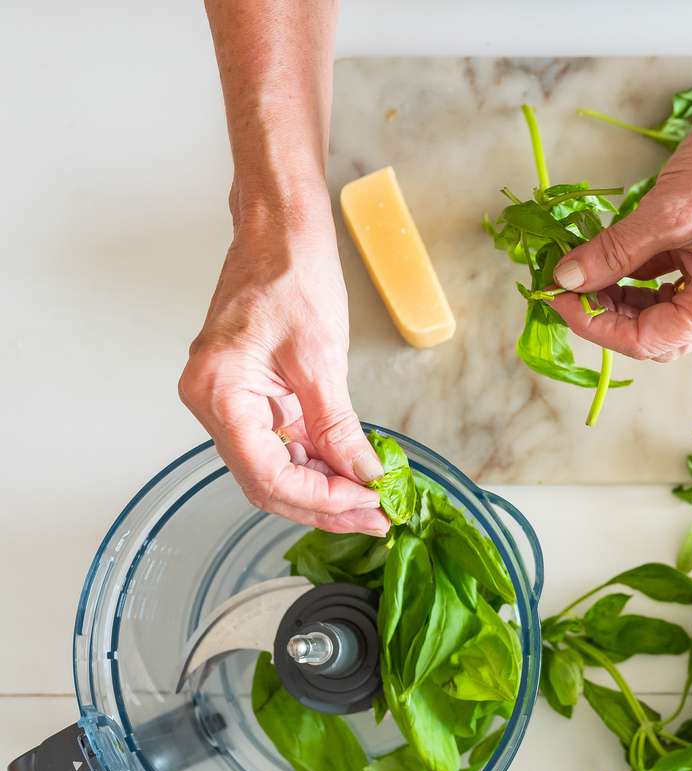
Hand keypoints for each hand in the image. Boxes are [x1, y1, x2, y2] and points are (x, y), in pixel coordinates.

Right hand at [179, 194, 389, 535]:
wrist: (279, 231)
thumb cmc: (289, 273)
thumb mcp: (320, 356)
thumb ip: (336, 425)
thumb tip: (362, 473)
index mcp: (218, 393)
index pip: (266, 474)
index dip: (318, 500)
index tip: (366, 505)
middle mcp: (215, 404)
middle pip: (267, 482)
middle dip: (324, 505)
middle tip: (377, 516)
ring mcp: (233, 403)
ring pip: (276, 470)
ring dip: (325, 490)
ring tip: (374, 502)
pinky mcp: (255, 399)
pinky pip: (284, 446)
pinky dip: (320, 464)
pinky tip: (355, 475)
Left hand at [548, 85, 691, 361]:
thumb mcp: (667, 211)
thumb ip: (615, 251)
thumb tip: (569, 278)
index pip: (649, 340)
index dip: (596, 325)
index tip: (556, 298)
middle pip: (653, 330)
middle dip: (604, 313)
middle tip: (562, 287)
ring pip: (656, 304)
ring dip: (615, 291)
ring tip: (577, 268)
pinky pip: (664, 273)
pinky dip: (631, 268)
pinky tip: (603, 252)